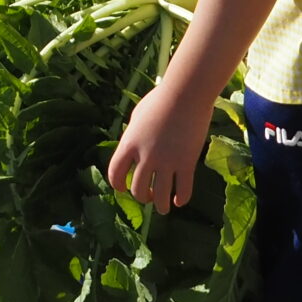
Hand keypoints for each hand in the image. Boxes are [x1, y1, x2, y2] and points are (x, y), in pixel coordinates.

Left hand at [108, 80, 210, 213]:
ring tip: (164, 207)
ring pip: (160, 196)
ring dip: (161, 206)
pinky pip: (183, 190)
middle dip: (142, 197)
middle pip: (138, 189)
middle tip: (148, 196)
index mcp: (129, 143)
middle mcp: (145, 156)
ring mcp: (167, 161)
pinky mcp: (187, 163)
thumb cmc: (161, 98)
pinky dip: (181, 199)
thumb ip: (133, 133)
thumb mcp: (138, 115)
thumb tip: (131, 145)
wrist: (185, 93)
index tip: (123, 189)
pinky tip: (180, 201)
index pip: (115, 173)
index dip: (117, 185)